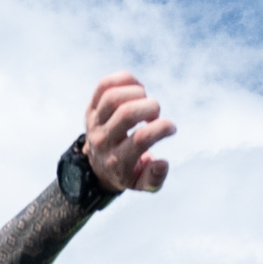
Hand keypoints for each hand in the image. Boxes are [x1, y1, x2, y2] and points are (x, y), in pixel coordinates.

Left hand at [83, 73, 174, 194]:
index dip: (162, 128)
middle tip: (155, 116)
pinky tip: (137, 89)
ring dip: (138, 94)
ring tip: (145, 103)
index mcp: (117, 161)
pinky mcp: (91, 107)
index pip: (141, 139)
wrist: (96, 166)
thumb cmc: (128, 171)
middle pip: (126, 113)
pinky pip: (105, 85)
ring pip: (113, 96)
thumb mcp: (141, 183)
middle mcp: (103, 141)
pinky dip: (125, 80)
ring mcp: (94, 122)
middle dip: (151, 108)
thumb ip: (154, 179)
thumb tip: (163, 163)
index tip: (171, 128)